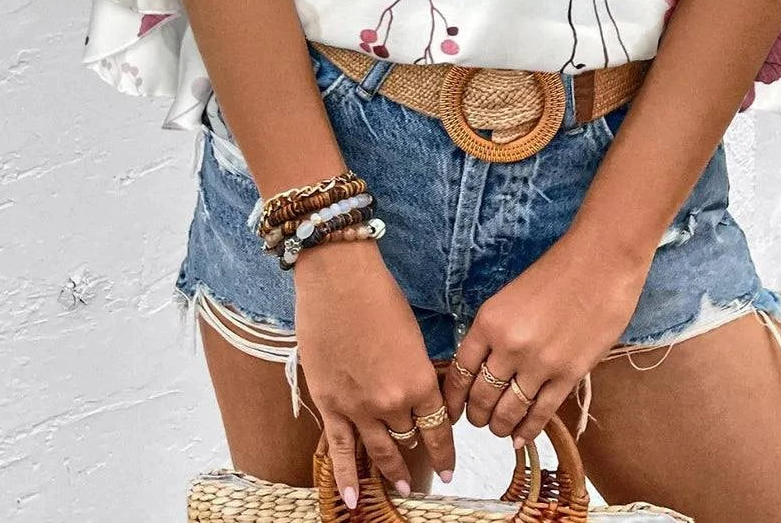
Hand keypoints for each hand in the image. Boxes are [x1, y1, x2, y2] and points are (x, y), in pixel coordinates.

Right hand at [294, 244, 455, 505]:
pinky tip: (352, 500)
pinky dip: (346, 477)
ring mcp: (359, 407)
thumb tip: (418, 392)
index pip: (438, 428)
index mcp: (420, 381)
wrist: (339, 281)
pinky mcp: (330, 404)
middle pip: (410, 439)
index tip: (450, 468)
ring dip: (391, 470)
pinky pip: (340, 449)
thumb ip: (416, 371)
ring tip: (400, 487)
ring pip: (379, 450)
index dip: (445, 452)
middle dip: (419, 457)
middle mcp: (393, 402)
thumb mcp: (413, 335)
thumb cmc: (380, 297)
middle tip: (426, 476)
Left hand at [443, 229, 647, 444]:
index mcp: (489, 321)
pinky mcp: (568, 375)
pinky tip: (521, 438)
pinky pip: (540, 413)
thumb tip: (485, 365)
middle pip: (481, 396)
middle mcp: (509, 345)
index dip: (453, 397)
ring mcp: (539, 363)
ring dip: (499, 426)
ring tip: (499, 429)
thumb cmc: (557, 272)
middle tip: (478, 420)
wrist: (601, 262)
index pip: (460, 371)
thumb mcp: (511, 297)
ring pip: (508, 411)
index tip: (452, 410)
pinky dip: (528, 430)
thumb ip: (497, 331)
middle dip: (476, 415)